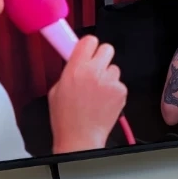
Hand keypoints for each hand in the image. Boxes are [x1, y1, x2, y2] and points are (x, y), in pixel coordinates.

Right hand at [48, 35, 127, 152]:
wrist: (80, 138)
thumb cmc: (66, 118)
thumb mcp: (57, 89)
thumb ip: (69, 71)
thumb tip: (75, 61)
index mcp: (75, 69)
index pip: (89, 40)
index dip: (88, 45)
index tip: (87, 50)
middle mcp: (94, 72)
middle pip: (107, 48)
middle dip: (101, 57)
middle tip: (95, 68)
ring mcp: (109, 82)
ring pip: (114, 68)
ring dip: (107, 76)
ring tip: (97, 92)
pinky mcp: (120, 92)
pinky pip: (119, 83)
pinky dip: (113, 91)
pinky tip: (104, 101)